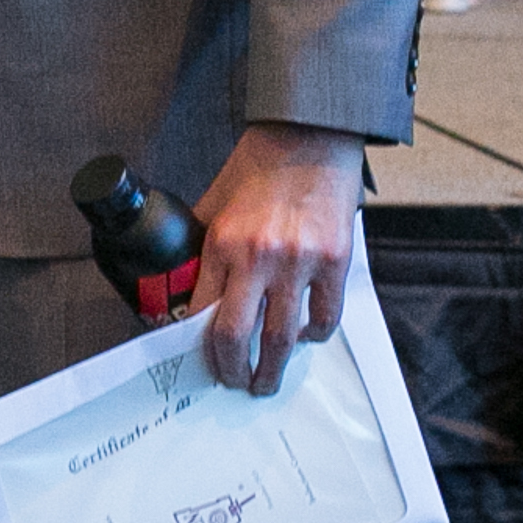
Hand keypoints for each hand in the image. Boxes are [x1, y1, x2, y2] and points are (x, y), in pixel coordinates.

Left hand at [188, 122, 363, 393]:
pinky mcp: (334, 262)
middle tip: (235, 385)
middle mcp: (257, 258)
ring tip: (268, 380)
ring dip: (272, 368)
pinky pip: (324, 316)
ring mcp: (299, 262)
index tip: (203, 362)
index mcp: (220, 244)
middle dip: (233, 371)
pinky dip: (313, 335)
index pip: (200, 314)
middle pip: (236, 336)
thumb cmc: (259, 168)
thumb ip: (202, 247)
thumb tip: (187, 287)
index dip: (199, 347)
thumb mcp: (213, 204)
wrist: (308, 137)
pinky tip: (304, 338)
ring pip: (282, 337)